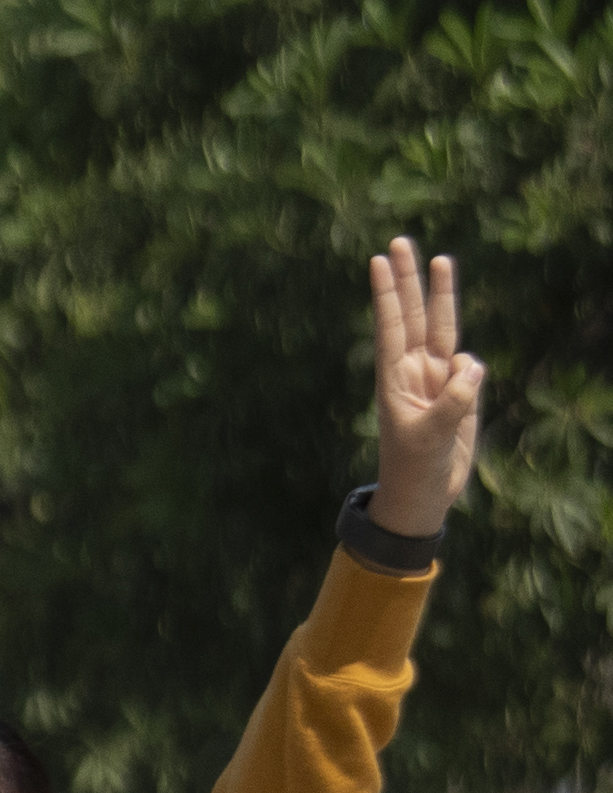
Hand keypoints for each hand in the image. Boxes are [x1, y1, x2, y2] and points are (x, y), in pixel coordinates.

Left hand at [366, 238, 484, 538]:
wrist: (425, 494)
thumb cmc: (416, 468)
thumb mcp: (431, 438)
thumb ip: (454, 401)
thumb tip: (471, 363)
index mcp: (393, 379)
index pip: (390, 328)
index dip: (387, 295)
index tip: (378, 262)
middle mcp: (413, 371)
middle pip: (414, 315)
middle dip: (409, 280)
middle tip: (399, 242)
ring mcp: (437, 378)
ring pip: (442, 327)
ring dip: (441, 295)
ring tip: (440, 259)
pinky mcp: (459, 390)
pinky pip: (470, 367)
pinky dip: (471, 372)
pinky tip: (464, 393)